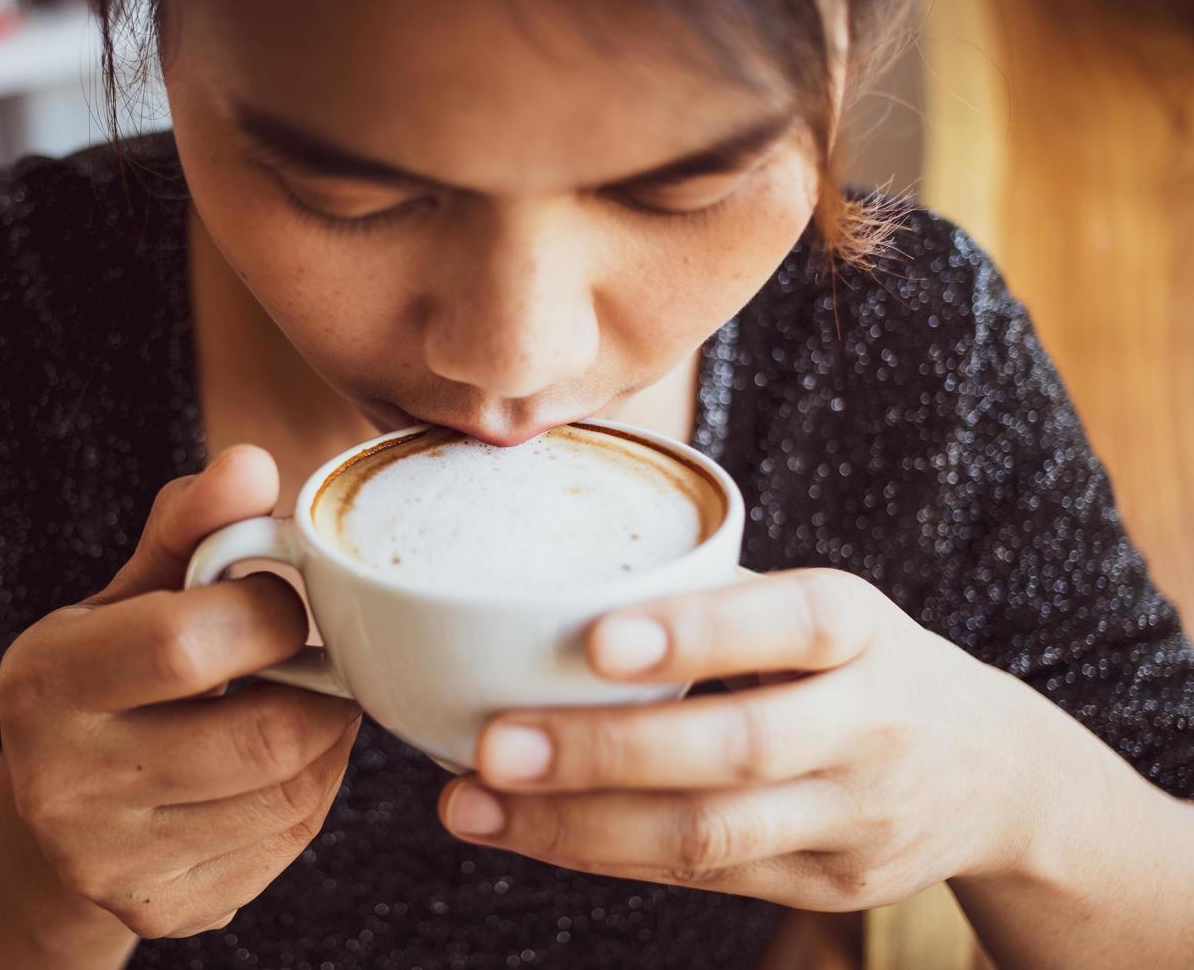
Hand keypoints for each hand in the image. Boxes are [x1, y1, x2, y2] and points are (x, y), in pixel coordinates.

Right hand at [0, 446, 361, 938]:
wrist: (57, 813)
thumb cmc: (112, 672)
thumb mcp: (132, 592)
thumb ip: (190, 527)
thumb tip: (250, 463)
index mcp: (43, 682)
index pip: (185, 642)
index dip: (269, 610)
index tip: (284, 596)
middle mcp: (62, 784)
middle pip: (263, 733)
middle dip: (320, 683)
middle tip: (321, 652)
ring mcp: (114, 862)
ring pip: (293, 790)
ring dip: (329, 735)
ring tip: (307, 697)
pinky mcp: (169, 910)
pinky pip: (290, 840)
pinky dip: (314, 787)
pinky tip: (286, 758)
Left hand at [438, 568, 1062, 910]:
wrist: (997, 774)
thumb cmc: (865, 664)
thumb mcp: (827, 609)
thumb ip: (719, 600)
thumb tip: (552, 586)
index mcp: (864, 629)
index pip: (792, 624)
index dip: (696, 633)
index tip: (595, 640)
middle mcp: (871, 725)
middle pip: (740, 748)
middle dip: (604, 753)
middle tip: (491, 746)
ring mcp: (858, 818)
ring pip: (712, 836)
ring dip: (578, 825)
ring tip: (472, 806)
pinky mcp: (831, 883)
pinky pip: (704, 877)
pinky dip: (605, 854)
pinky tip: (528, 832)